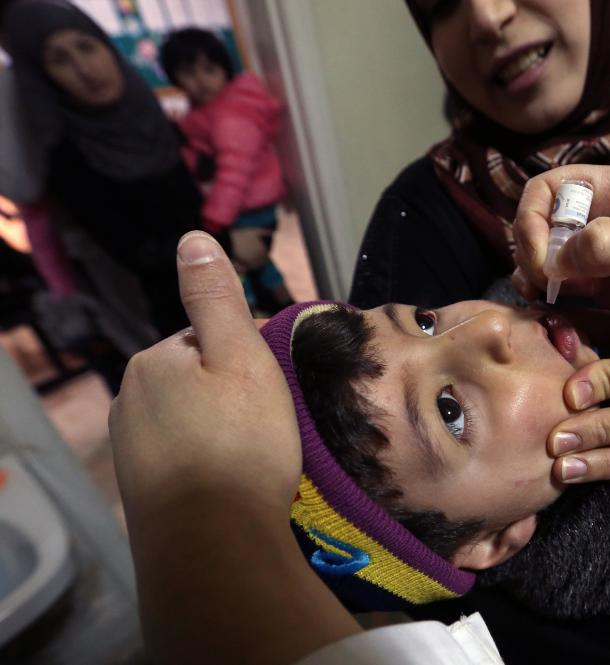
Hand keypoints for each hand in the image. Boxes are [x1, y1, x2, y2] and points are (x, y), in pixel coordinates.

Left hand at [109, 232, 357, 663]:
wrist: (212, 542)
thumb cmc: (239, 442)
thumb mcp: (242, 357)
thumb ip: (216, 299)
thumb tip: (192, 237)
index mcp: (155, 360)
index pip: (207, 339)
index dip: (245, 360)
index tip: (269, 392)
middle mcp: (129, 397)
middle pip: (195, 378)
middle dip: (228, 393)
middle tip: (265, 426)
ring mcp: (129, 446)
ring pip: (187, 418)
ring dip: (216, 428)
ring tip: (251, 457)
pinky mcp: (139, 487)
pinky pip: (179, 455)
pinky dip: (202, 461)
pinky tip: (227, 480)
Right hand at [512, 164, 609, 398]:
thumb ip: (609, 244)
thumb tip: (556, 258)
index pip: (548, 188)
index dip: (533, 219)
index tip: (542, 261)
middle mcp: (597, 212)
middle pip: (536, 219)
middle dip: (529, 248)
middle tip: (541, 284)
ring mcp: (592, 248)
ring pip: (539, 250)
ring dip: (529, 271)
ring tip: (538, 297)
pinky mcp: (592, 282)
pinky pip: (551, 280)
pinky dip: (540, 291)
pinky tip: (546, 306)